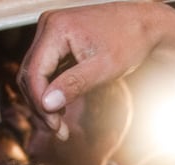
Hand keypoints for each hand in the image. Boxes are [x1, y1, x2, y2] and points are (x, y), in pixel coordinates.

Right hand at [19, 1, 174, 141]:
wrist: (144, 24)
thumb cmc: (129, 41)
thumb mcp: (104, 68)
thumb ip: (74, 85)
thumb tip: (47, 104)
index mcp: (56, 28)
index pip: (35, 71)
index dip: (40, 102)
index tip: (54, 125)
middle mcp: (48, 26)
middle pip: (30, 74)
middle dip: (41, 105)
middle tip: (57, 130)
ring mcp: (51, 32)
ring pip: (35, 74)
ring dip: (44, 101)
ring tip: (60, 124)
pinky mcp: (57, 41)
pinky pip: (46, 70)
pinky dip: (52, 91)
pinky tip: (61, 109)